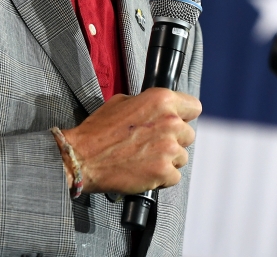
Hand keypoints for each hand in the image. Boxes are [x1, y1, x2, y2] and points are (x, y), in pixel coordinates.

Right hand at [59, 88, 201, 194]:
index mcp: (162, 100)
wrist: (83, 158)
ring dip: (168, 159)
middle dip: (174, 140)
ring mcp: (168, 148)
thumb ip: (146, 103)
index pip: (194, 107)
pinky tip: (145, 171)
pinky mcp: (163, 171)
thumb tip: (156, 109)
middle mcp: (170, 122)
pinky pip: (174, 176)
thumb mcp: (122, 102)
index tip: (178, 121)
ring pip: (182, 157)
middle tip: (153, 144)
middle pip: (188, 135)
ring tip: (146, 159)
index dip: (184, 115)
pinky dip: (162, 177)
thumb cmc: (98, 130)